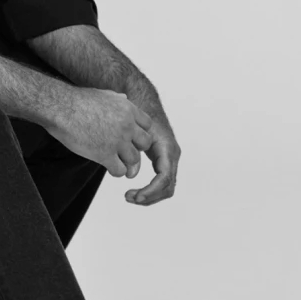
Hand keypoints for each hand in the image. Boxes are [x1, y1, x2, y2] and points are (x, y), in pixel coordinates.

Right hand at [33, 81, 163, 181]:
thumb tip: (124, 98)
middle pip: (146, 143)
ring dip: (127, 163)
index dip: (140, 132)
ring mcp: (117, 141)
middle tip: (126, 152)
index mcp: (128, 109)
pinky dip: (117, 171)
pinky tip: (109, 167)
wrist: (62, 107)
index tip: (131, 137)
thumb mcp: (105, 94)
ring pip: (134, 160)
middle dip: (137, 148)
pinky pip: (120, 170)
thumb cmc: (78, 100)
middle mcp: (127, 125)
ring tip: (118, 163)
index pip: (148, 125)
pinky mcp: (104, 155)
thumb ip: (118, 99)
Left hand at [120, 82, 182, 205]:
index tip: (135, 197)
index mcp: (167, 148)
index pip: (165, 177)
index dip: (151, 190)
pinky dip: (149, 190)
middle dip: (149, 197)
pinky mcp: (164, 160)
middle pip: (167, 187)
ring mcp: (170, 159)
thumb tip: (129, 173)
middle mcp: (172, 155)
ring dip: (149, 196)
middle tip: (128, 197)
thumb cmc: (139, 114)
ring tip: (129, 197)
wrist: (145, 102)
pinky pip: (161, 182)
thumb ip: (133, 151)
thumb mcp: (135, 131)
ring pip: (166, 188)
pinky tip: (135, 191)